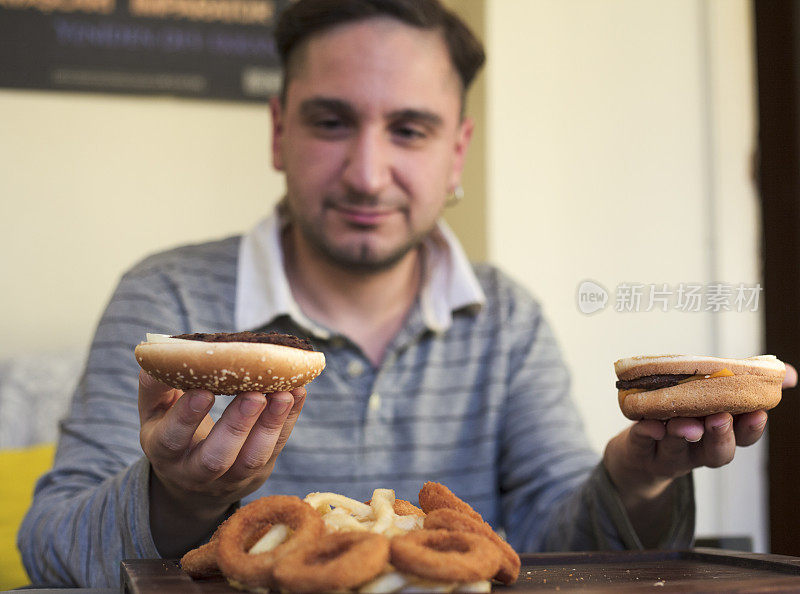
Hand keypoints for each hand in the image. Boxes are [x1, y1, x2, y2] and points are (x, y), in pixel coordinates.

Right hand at [138, 370, 304, 555]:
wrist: (192, 484)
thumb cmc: (173, 432)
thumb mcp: (155, 413)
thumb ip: (155, 386)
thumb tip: (159, 353)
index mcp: (164, 452)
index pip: (172, 438)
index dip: (187, 417)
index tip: (204, 391)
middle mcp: (195, 472)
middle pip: (216, 457)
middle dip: (237, 425)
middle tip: (255, 395)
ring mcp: (230, 478)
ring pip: (252, 458)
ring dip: (271, 425)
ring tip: (285, 393)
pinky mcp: (258, 473)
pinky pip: (276, 448)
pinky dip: (289, 420)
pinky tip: (298, 392)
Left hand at [603, 361, 796, 545]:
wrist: (637, 454)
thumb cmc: (681, 417)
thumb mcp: (713, 402)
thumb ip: (745, 386)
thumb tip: (790, 374)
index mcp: (717, 438)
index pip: (741, 439)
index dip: (750, 430)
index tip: (758, 413)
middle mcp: (695, 451)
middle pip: (714, 452)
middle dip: (720, 435)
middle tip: (719, 417)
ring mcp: (666, 453)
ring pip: (677, 448)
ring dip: (682, 434)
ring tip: (684, 422)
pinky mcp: (639, 449)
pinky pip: (642, 442)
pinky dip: (646, 433)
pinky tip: (649, 425)